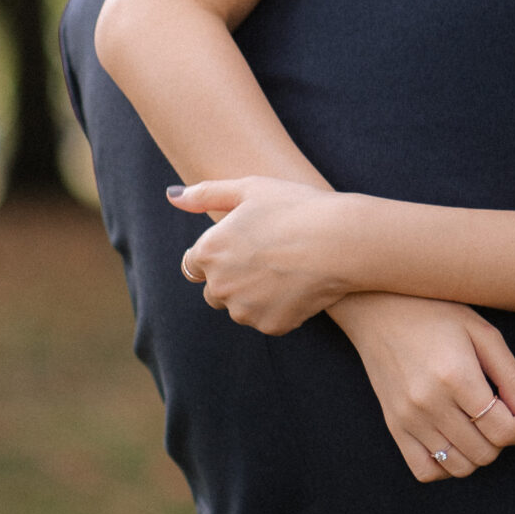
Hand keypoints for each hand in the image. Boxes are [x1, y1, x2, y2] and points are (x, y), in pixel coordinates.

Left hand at [169, 174, 352, 333]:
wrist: (341, 240)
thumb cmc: (296, 207)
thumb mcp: (249, 188)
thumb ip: (205, 193)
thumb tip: (172, 196)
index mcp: (208, 251)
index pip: (195, 264)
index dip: (220, 253)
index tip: (246, 244)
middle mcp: (219, 285)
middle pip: (215, 290)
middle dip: (233, 278)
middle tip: (268, 258)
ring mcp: (244, 309)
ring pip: (240, 307)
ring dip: (255, 295)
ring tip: (286, 270)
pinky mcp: (270, 325)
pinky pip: (268, 319)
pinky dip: (280, 308)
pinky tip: (298, 286)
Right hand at [330, 292, 514, 482]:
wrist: (378, 309)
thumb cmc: (435, 313)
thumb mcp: (483, 332)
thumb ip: (512, 377)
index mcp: (456, 377)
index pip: (503, 430)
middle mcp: (430, 404)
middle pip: (484, 452)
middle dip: (504, 439)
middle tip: (502, 413)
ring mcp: (408, 419)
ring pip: (459, 467)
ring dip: (479, 452)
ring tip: (479, 425)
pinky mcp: (393, 426)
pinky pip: (425, 470)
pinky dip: (446, 466)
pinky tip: (454, 441)